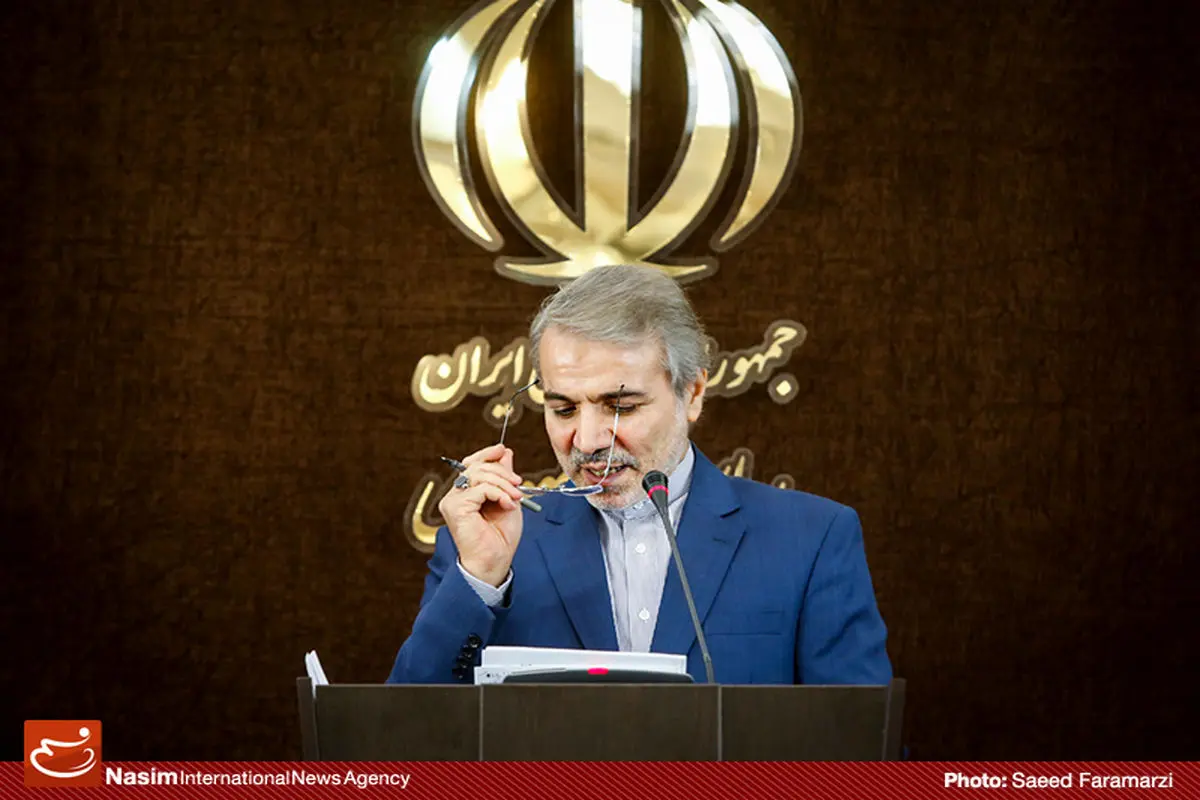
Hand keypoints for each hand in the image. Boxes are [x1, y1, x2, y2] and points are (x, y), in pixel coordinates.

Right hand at [438, 443, 524, 586]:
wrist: (496, 560)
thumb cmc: (500, 536)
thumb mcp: (507, 498)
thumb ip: (504, 477)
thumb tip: (505, 452)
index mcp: (466, 492)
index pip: (472, 463)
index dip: (487, 453)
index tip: (503, 449)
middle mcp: (455, 495)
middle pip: (477, 466)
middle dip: (502, 472)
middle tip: (519, 484)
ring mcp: (452, 501)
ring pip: (478, 474)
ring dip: (503, 483)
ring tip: (515, 497)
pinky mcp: (455, 508)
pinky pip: (480, 488)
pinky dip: (498, 492)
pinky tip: (507, 504)